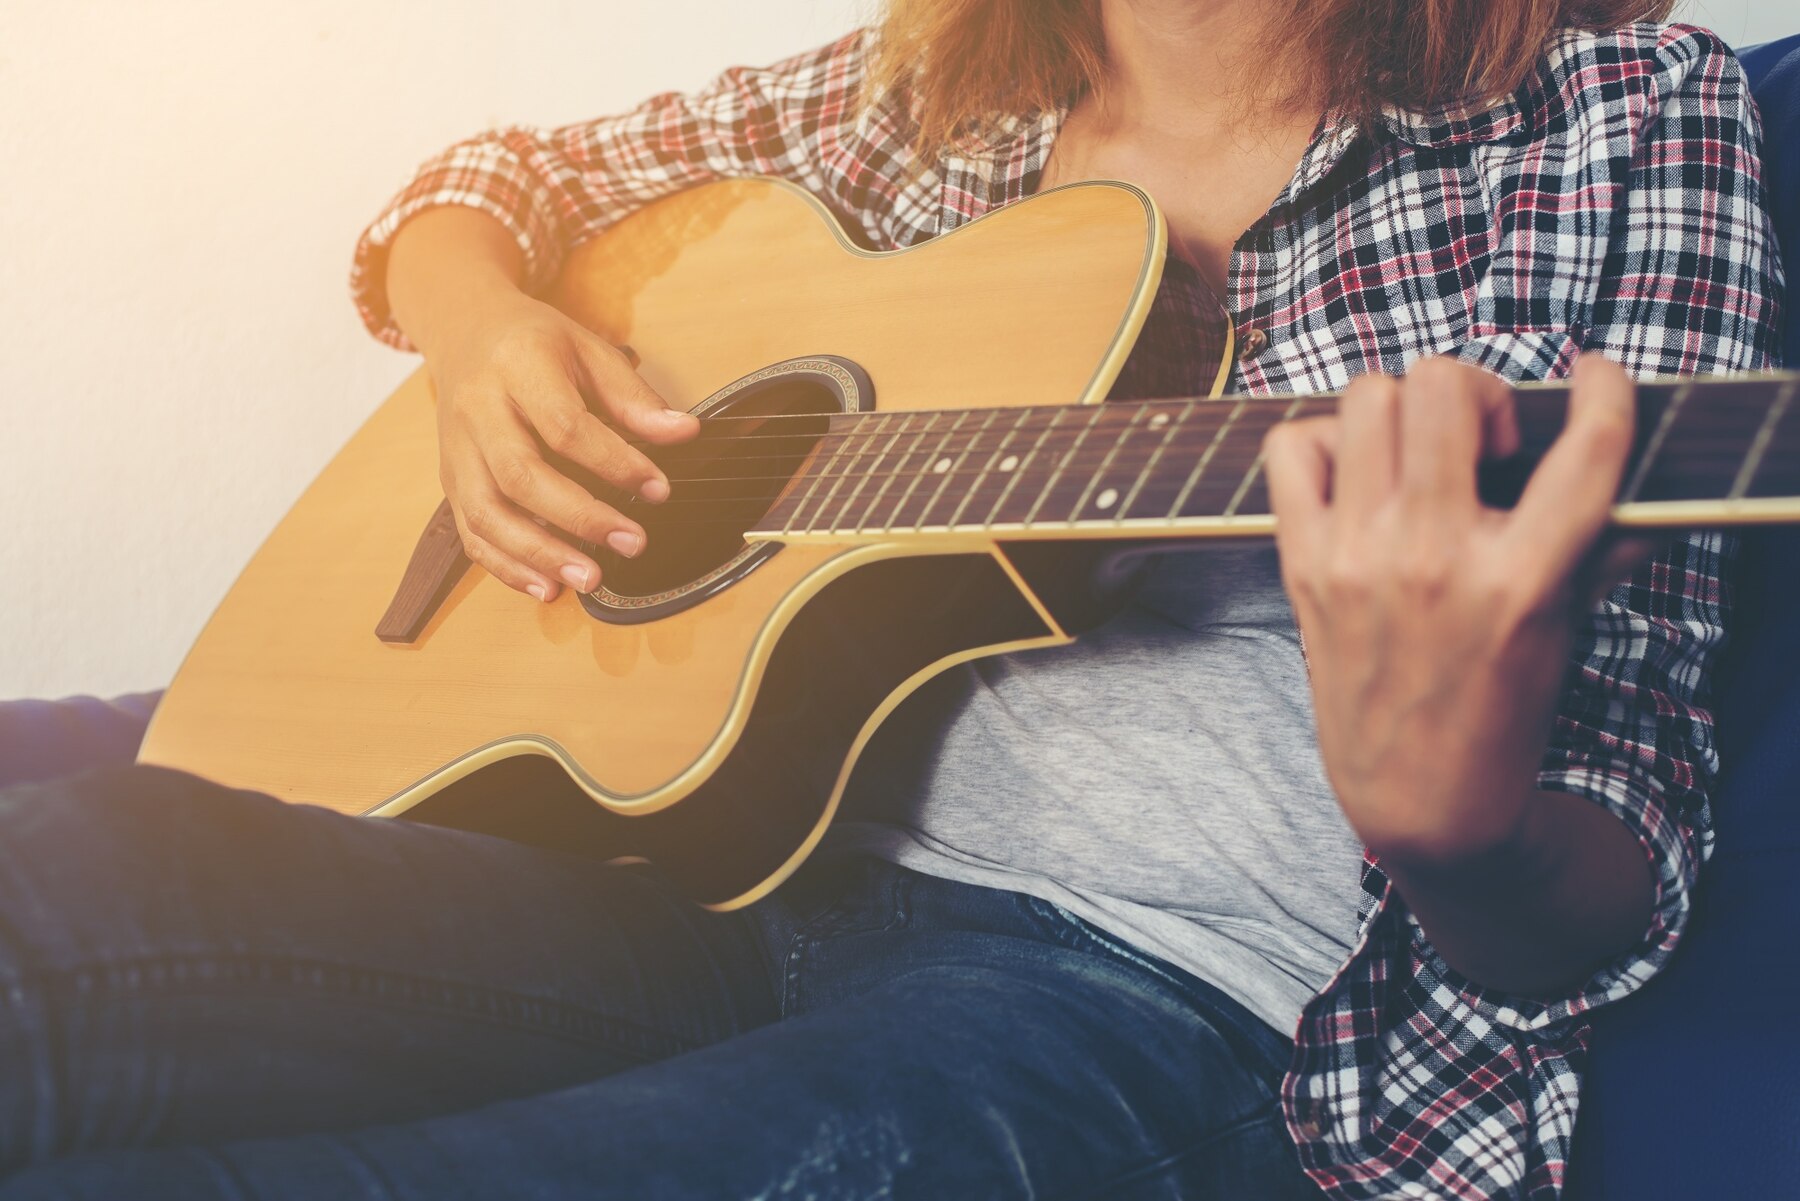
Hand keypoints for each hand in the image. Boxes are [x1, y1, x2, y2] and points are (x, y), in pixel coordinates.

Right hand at [426, 289, 698, 600]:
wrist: (465, 331)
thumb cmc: (533, 343)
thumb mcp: (588, 350)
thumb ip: (633, 397)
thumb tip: (683, 432)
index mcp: (516, 366)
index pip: (565, 425)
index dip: (614, 463)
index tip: (659, 489)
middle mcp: (477, 409)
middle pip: (521, 475)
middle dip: (580, 518)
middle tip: (632, 544)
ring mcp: (457, 449)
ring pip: (487, 512)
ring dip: (539, 554)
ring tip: (589, 579)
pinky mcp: (451, 480)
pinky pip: (471, 532)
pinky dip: (507, 566)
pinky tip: (546, 586)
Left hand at [1262, 355, 1647, 864]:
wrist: (1418, 796)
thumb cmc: (1500, 710)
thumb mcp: (1567, 628)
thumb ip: (1602, 545)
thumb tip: (1632, 470)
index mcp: (1523, 579)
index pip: (1584, 451)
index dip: (1607, 390)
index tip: (1600, 377)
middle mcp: (1434, 557)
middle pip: (1443, 386)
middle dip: (1477, 392)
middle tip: (1484, 441)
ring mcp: (1359, 556)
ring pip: (1367, 398)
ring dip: (1402, 409)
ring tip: (1418, 455)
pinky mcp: (1303, 564)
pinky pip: (1290, 447)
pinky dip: (1321, 441)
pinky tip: (1352, 476)